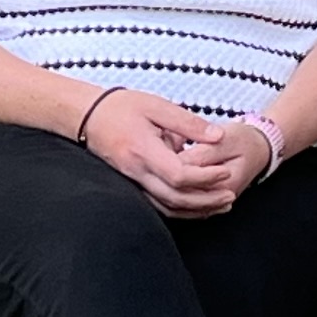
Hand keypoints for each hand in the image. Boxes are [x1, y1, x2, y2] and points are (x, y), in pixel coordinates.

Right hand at [81, 88, 258, 215]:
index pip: (179, 175)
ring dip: (195, 210)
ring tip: (220, 205)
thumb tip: (218, 136)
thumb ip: (188, 122)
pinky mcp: (132, 184)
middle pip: (175, 198)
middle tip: (230, 195)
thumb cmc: (121, 107)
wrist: (87, 116)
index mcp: (144, 151)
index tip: (225, 171)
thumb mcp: (157, 106)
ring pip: (166, 207)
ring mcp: (132, 181)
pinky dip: (180, 209)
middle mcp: (137, 172)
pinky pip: (158, 204)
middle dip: (206, 201)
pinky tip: (197, 206)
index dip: (205, 177)